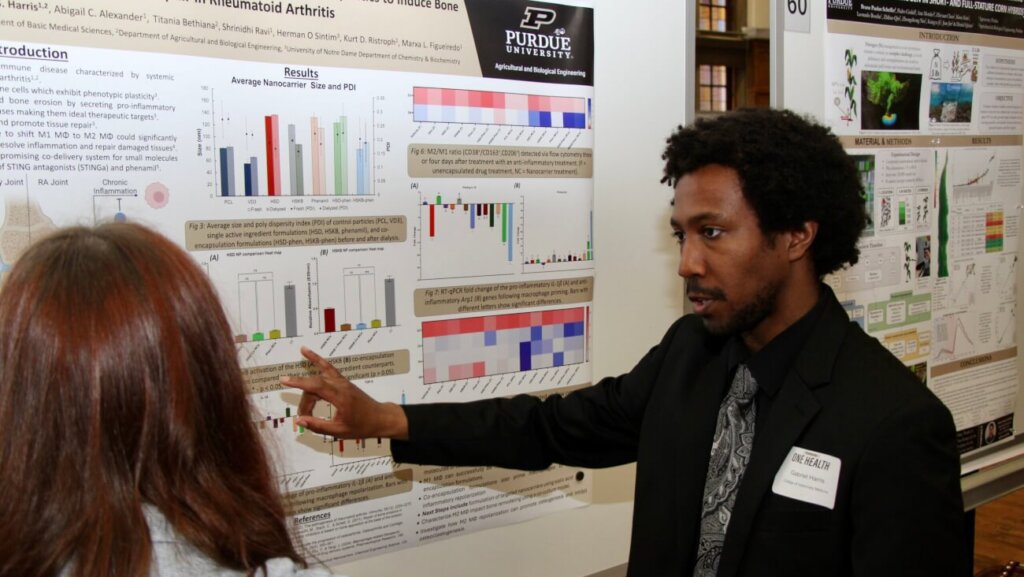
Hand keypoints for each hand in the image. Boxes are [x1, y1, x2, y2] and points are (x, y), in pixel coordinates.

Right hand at [279, 346, 408, 439]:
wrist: (380, 418)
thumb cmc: (362, 426)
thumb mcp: (339, 431)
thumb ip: (318, 426)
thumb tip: (299, 420)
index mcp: (341, 397)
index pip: (316, 386)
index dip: (298, 382)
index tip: (284, 380)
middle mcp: (341, 386)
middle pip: (314, 386)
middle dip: (305, 402)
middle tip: (304, 417)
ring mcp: (342, 381)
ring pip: (318, 379)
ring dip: (307, 388)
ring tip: (296, 393)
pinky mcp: (342, 381)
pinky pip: (327, 368)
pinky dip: (316, 360)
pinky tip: (306, 352)